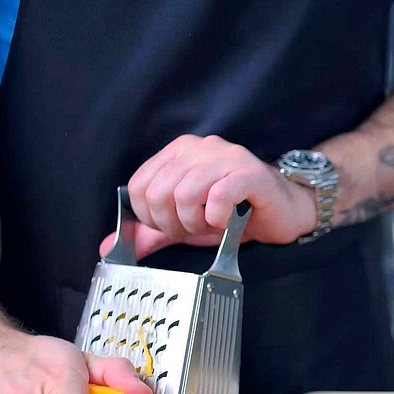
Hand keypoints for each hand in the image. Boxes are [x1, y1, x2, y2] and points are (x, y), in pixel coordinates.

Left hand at [104, 134, 319, 258]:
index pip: (139, 185)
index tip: (174, 228)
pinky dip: (218, 218)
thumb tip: (108, 246)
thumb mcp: (186, 223)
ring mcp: (226, 156)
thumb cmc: (236, 214)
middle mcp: (200, 147)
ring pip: (185, 194)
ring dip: (196, 223)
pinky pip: (218, 196)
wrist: (285, 212)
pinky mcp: (249, 172)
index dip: (150, 217)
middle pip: (159, 192)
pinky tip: (229, 221)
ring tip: (212, 226)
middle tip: (194, 230)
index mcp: (179, 152)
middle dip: (173, 224)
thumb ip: (151, 232)